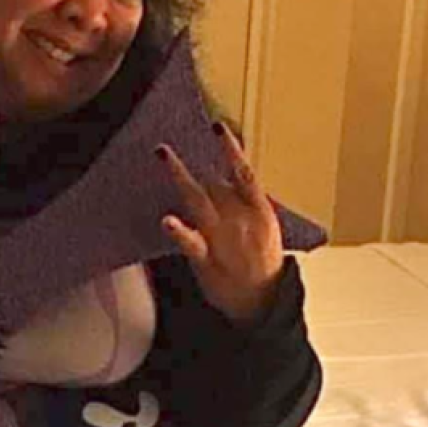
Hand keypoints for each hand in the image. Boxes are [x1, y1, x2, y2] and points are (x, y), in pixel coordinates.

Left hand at [156, 123, 283, 323]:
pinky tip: (166, 220)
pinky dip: (178, 230)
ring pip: (198, 199)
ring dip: (179, 175)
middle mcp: (239, 218)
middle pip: (213, 181)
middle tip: (166, 144)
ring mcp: (221, 236)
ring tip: (163, 155)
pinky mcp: (206, 257)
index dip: (231, 148)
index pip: (244, 172)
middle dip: (193, 159)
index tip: (218, 127)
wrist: (263, 299)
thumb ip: (245, 201)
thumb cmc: (261, 260)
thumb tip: (227, 174)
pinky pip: (190, 241)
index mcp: (258, 209)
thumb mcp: (264, 226)